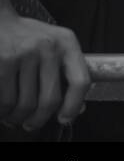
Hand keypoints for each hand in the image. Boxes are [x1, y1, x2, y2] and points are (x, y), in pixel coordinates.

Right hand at [0, 0, 90, 130]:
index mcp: (66, 43)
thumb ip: (65, 73)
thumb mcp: (54, 45)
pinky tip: (4, 108)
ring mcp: (24, 54)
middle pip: (50, 100)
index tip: (66, 118)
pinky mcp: (3, 62)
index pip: (80, 81)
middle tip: (31, 124)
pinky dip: (3, 111)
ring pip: (24, 104)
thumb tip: (78, 108)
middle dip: (39, 119)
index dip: (74, 106)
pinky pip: (5, 101)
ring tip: (15, 115)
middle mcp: (48, 47)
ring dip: (17, 117)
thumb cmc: (27, 37)